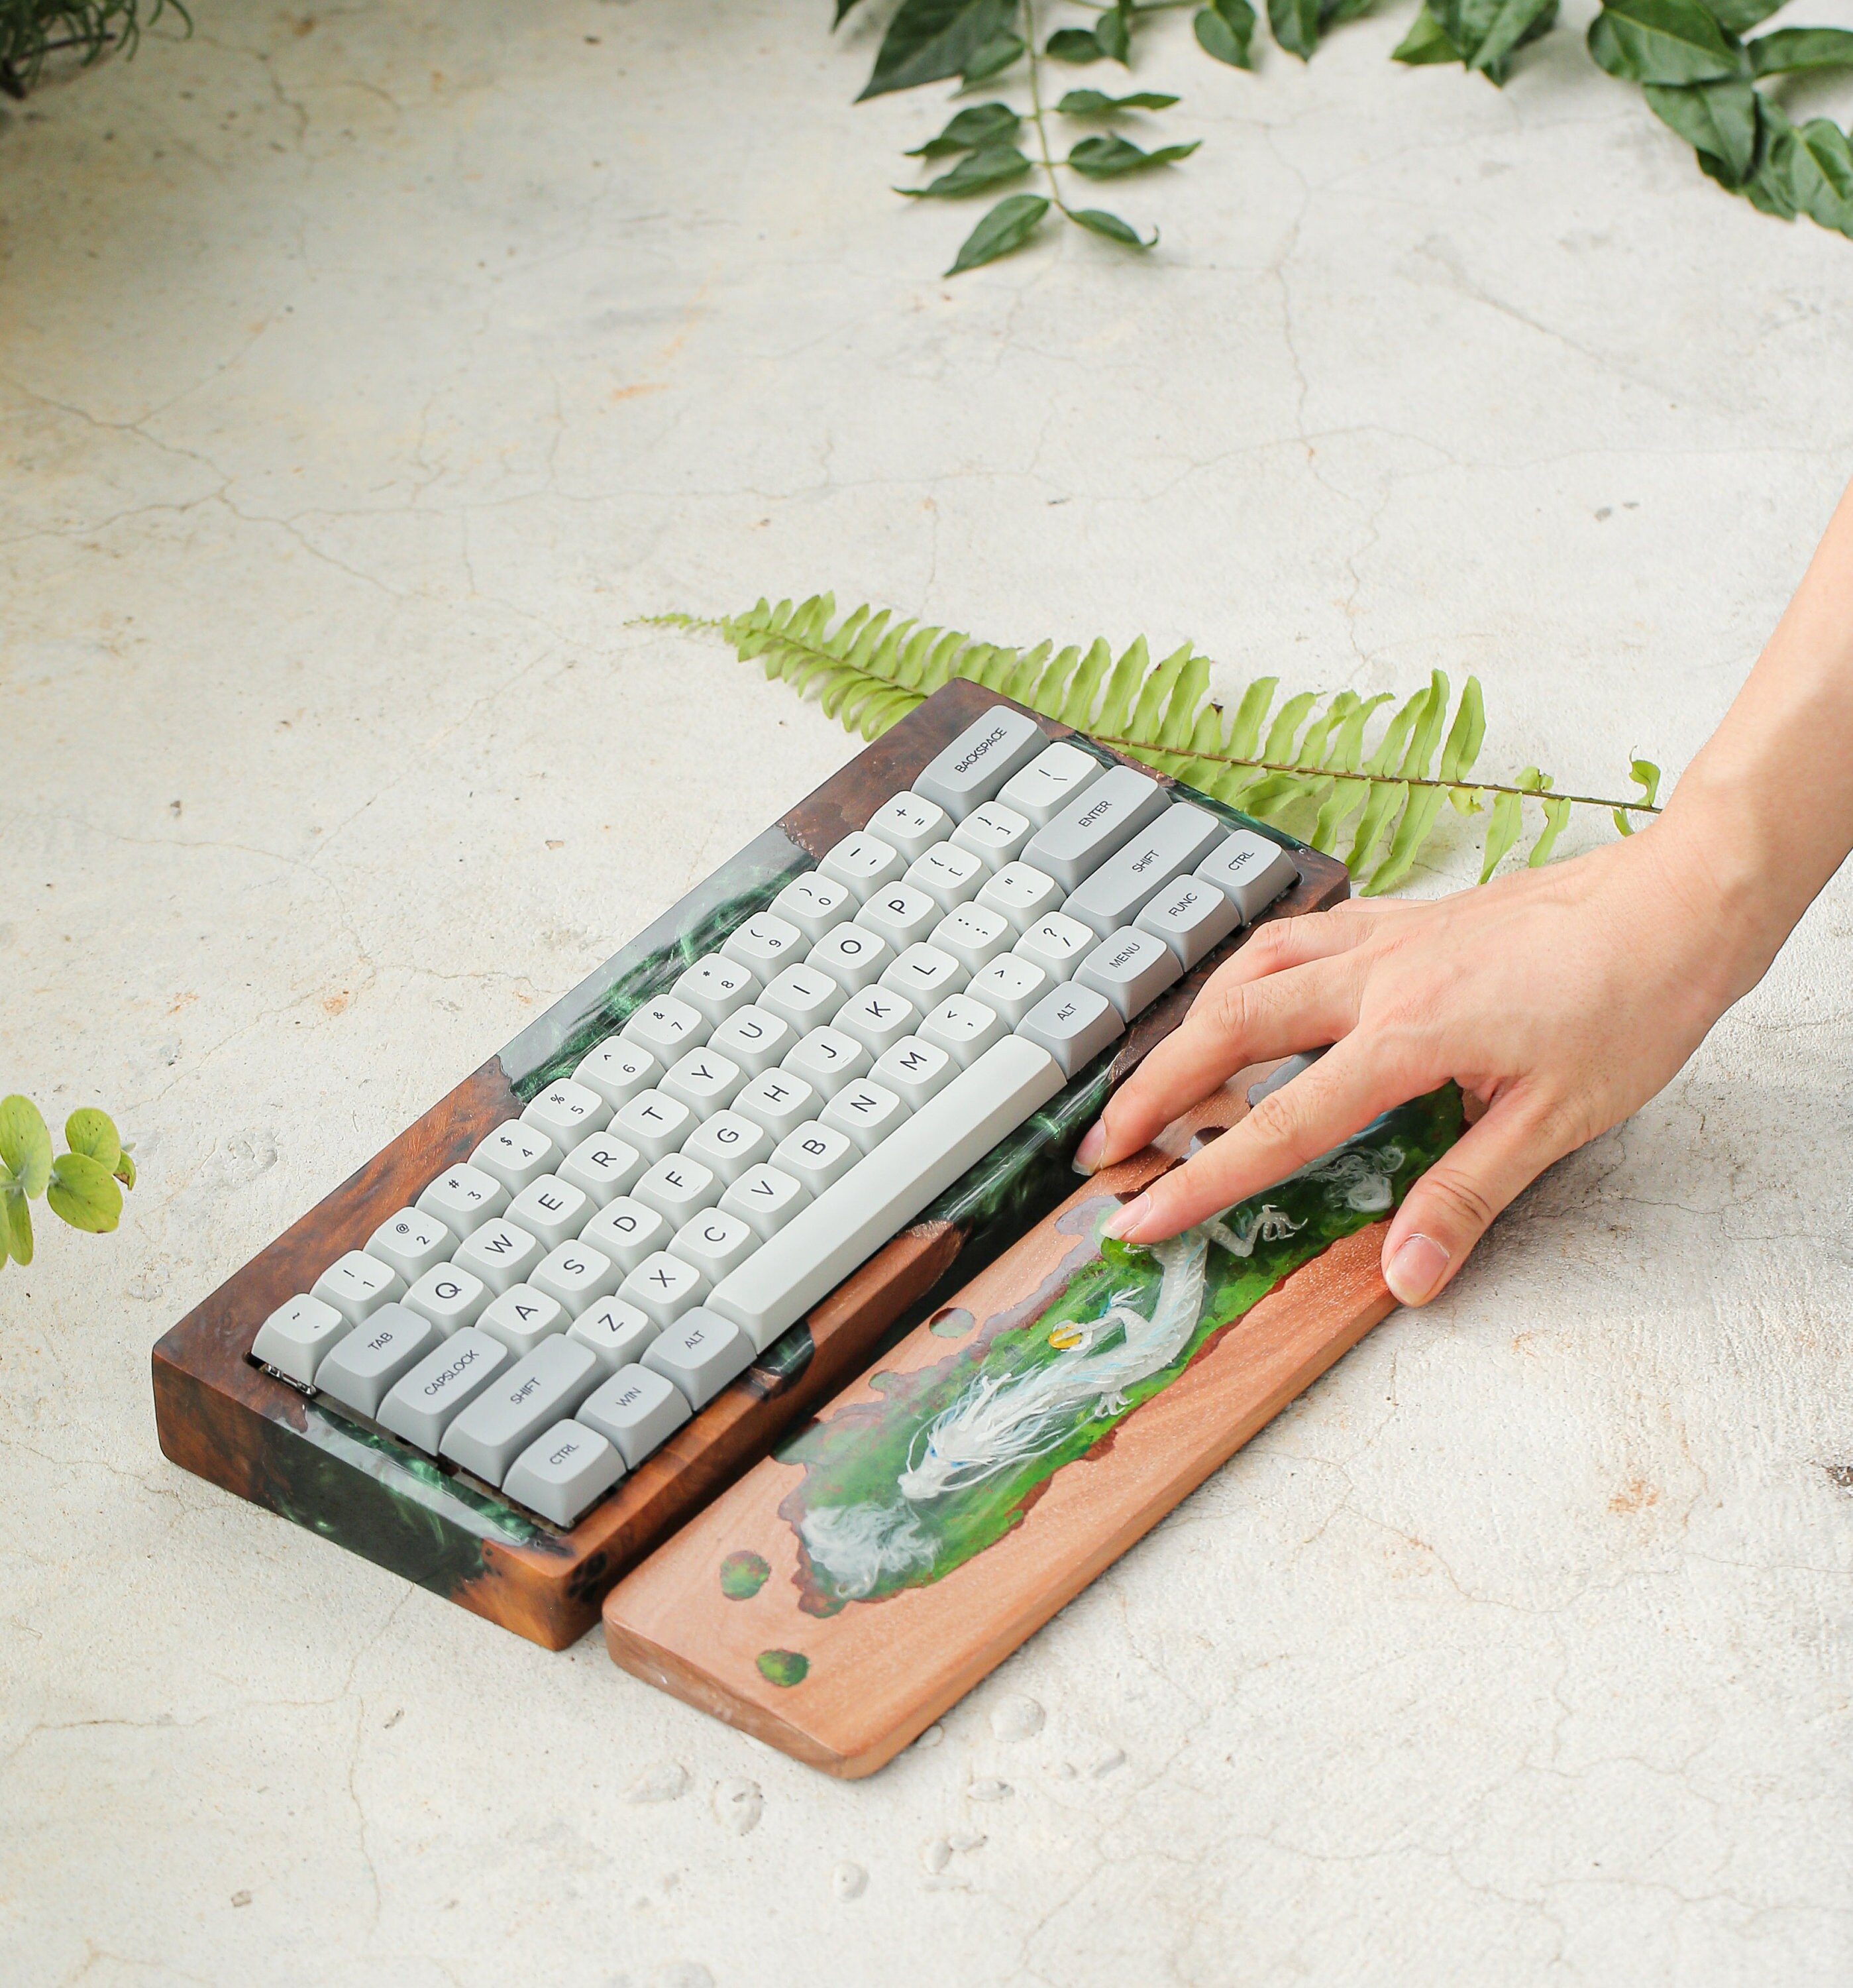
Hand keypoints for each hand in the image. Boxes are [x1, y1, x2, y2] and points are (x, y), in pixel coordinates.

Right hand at [1075, 823, 1748, 1306]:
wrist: (1677, 902)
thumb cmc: (1630, 1003)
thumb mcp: (1556, 1123)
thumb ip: (1466, 1197)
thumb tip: (1406, 1279)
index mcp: (1407, 1036)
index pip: (1276, 1123)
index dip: (1198, 1179)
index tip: (1137, 1215)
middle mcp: (1376, 977)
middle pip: (1226, 1028)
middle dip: (1152, 1089)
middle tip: (1104, 1143)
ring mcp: (1384, 936)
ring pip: (1250, 967)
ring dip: (1190, 1022)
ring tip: (1157, 1074)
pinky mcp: (1404, 915)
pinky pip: (1298, 934)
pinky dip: (1252, 968)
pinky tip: (1252, 993)